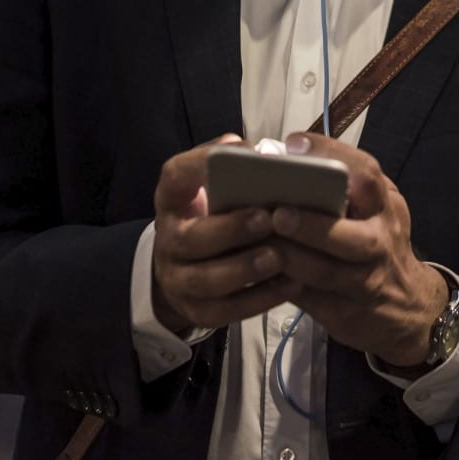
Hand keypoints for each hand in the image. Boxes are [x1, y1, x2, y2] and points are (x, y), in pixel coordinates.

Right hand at [150, 134, 300, 332]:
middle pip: (191, 238)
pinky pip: (226, 310)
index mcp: (173, 199)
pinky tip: (289, 285)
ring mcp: (178, 279)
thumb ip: (231, 168)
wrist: (184, 269)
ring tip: (280, 257)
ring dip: (246, 268)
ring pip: (207, 280)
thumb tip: (255, 149)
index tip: (239, 153)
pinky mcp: (196, 311)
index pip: (175, 176)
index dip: (201, 164)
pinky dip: (259, 299)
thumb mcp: (213, 189)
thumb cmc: (213, 216)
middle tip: (267, 219)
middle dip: (231, 229)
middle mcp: (169, 239)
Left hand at [268, 133, 446, 366]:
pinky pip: (310, 298)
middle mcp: (380, 242)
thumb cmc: (378, 244)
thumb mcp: (375, 211)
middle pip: (352, 236)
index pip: (366, 175)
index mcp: (385, 206)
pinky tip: (259, 271)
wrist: (409, 308)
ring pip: (326, 272)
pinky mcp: (345, 313)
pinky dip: (282, 284)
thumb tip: (282, 158)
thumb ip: (344, 189)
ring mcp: (365, 282)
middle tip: (279, 214)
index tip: (294, 145)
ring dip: (291, 257)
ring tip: (259, 243)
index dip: (330, 156)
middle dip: (313, 225)